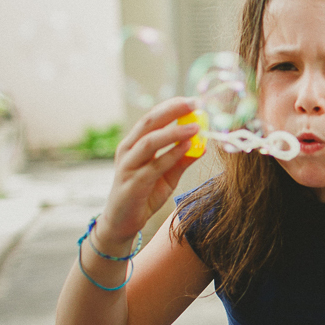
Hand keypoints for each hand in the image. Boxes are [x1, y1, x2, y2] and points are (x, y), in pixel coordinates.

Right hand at [95, 97, 201, 251]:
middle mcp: (128, 151)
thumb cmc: (143, 195)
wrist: (122, 223)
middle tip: (194, 104)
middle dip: (172, 111)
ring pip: (149, 142)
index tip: (193, 100)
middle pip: (149, 123)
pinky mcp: (132, 183)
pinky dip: (171, 155)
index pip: (152, 118)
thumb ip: (182, 160)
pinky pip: (154, 166)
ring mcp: (128, 166)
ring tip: (195, 127)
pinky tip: (187, 148)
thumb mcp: (167, 176)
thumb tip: (202, 145)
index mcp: (134, 144)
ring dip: (174, 133)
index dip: (172, 107)